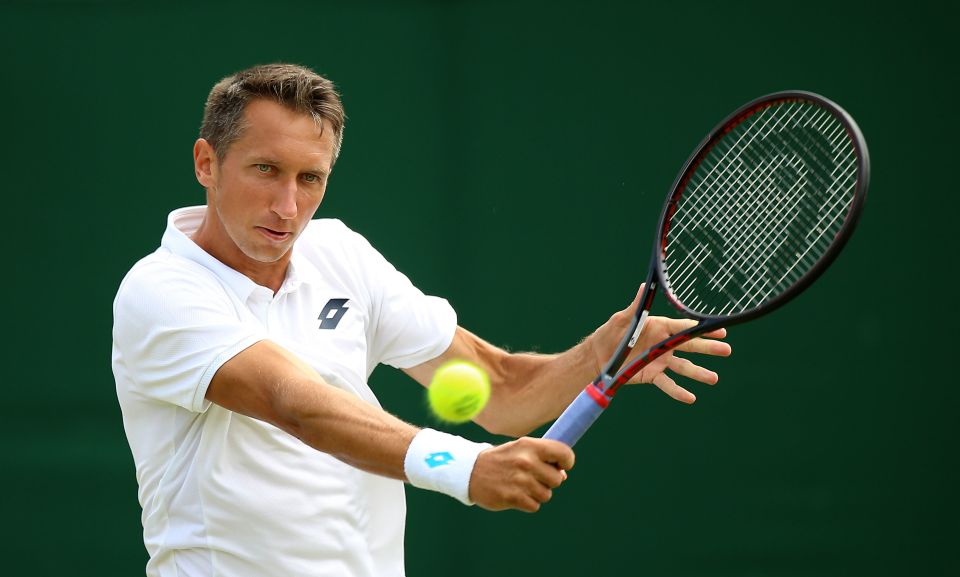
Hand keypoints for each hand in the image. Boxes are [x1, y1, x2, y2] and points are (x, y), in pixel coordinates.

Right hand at [468, 437, 573, 511]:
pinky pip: (534, 506)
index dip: (566, 462)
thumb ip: (543, 458)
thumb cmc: (502, 460)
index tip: (561, 466)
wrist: (470, 471)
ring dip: (537, 493)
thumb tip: (563, 474)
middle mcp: (526, 461)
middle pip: (557, 479)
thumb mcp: (520, 449)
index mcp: (529, 446)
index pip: (564, 454)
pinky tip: (515, 494)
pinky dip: (527, 503)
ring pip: (546, 495)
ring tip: (521, 485)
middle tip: (534, 477)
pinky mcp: (513, 497)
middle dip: (549, 481)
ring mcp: (520, 480)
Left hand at [587, 285, 731, 403]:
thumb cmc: (610, 334)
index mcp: (659, 328)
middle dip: (708, 348)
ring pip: (684, 367)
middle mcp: (663, 345)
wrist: (598, 357)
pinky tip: (691, 397)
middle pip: (690, 347)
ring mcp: (659, 361)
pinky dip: (679, 392)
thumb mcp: (622, 319)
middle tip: (727, 350)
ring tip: (714, 379)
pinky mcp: (652, 376)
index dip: (702, 330)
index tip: (720, 330)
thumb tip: (643, 286)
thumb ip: (636, 306)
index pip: (684, 328)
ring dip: (699, 373)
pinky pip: (668, 385)